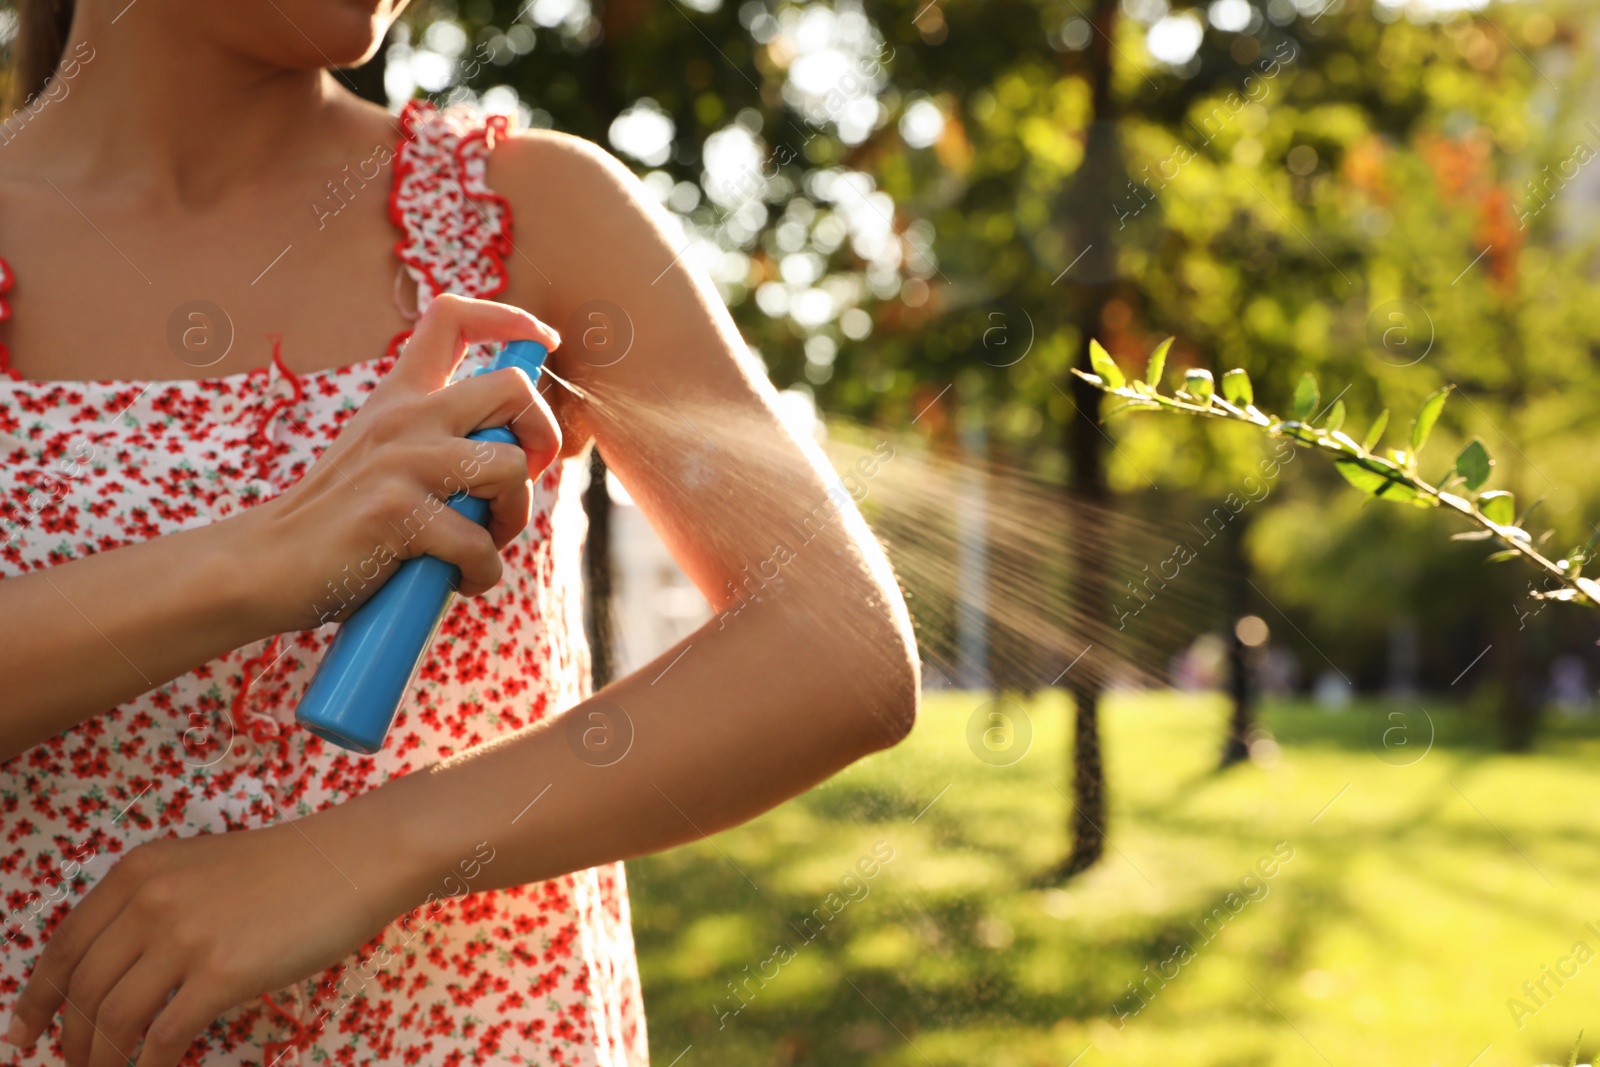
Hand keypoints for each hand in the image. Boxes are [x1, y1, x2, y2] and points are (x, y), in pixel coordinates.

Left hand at [5, 817, 409, 1065]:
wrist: (352, 860)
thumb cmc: (289, 866)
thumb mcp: (202, 868)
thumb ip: (153, 905)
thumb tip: (116, 969)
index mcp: (139, 870)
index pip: (63, 945)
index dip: (35, 999)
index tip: (23, 1034)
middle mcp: (151, 900)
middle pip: (82, 988)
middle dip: (69, 1039)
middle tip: (73, 1064)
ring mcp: (185, 937)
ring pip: (112, 1018)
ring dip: (100, 1059)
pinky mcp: (222, 973)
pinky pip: (162, 1037)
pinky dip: (147, 1066)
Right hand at [242, 293, 563, 631]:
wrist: (264, 564)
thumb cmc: (338, 521)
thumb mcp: (383, 457)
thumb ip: (437, 441)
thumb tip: (515, 454)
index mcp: (399, 396)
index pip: (453, 317)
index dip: (511, 319)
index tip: (540, 343)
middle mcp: (403, 417)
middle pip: (512, 389)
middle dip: (541, 439)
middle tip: (515, 486)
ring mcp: (400, 461)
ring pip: (508, 468)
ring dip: (512, 519)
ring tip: (480, 546)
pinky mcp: (395, 513)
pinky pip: (477, 543)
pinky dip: (480, 573)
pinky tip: (456, 581)